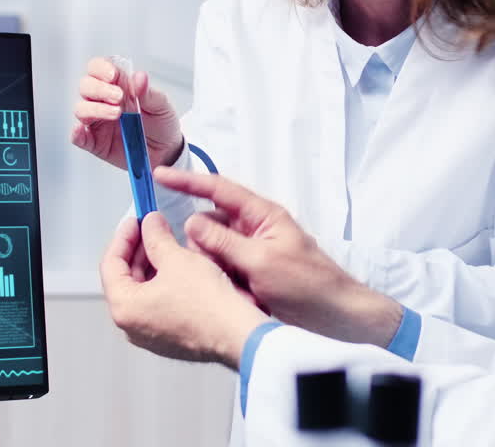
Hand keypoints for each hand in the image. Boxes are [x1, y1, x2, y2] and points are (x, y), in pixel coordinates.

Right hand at [71, 57, 183, 168]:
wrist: (167, 150)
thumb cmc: (161, 122)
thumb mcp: (161, 105)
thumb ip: (148, 92)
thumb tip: (139, 77)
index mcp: (117, 85)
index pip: (99, 68)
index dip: (101, 68)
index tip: (113, 75)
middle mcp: (103, 100)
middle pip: (86, 86)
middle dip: (100, 89)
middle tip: (119, 97)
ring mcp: (97, 121)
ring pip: (81, 109)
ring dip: (95, 109)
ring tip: (117, 113)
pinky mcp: (95, 142)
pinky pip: (78, 137)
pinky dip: (77, 132)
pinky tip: (82, 130)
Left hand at [101, 212, 269, 368]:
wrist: (238, 333)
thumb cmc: (209, 306)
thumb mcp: (177, 258)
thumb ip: (156, 237)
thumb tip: (150, 225)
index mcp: (125, 308)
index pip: (111, 264)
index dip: (124, 237)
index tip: (135, 222)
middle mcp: (132, 326)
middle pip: (125, 278)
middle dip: (139, 250)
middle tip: (152, 229)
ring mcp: (151, 334)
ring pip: (143, 291)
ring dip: (152, 265)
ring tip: (168, 244)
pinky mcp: (169, 338)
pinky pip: (158, 304)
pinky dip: (164, 283)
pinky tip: (179, 268)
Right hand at [155, 167, 403, 348]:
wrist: (335, 320)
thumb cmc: (310, 286)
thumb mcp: (263, 260)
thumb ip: (224, 241)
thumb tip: (191, 223)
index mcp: (262, 215)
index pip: (218, 189)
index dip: (188, 181)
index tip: (160, 175)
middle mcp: (253, 230)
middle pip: (209, 226)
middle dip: (203, 246)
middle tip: (217, 268)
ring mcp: (249, 255)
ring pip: (210, 252)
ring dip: (214, 270)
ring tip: (237, 288)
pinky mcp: (247, 277)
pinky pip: (219, 274)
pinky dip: (222, 284)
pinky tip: (238, 298)